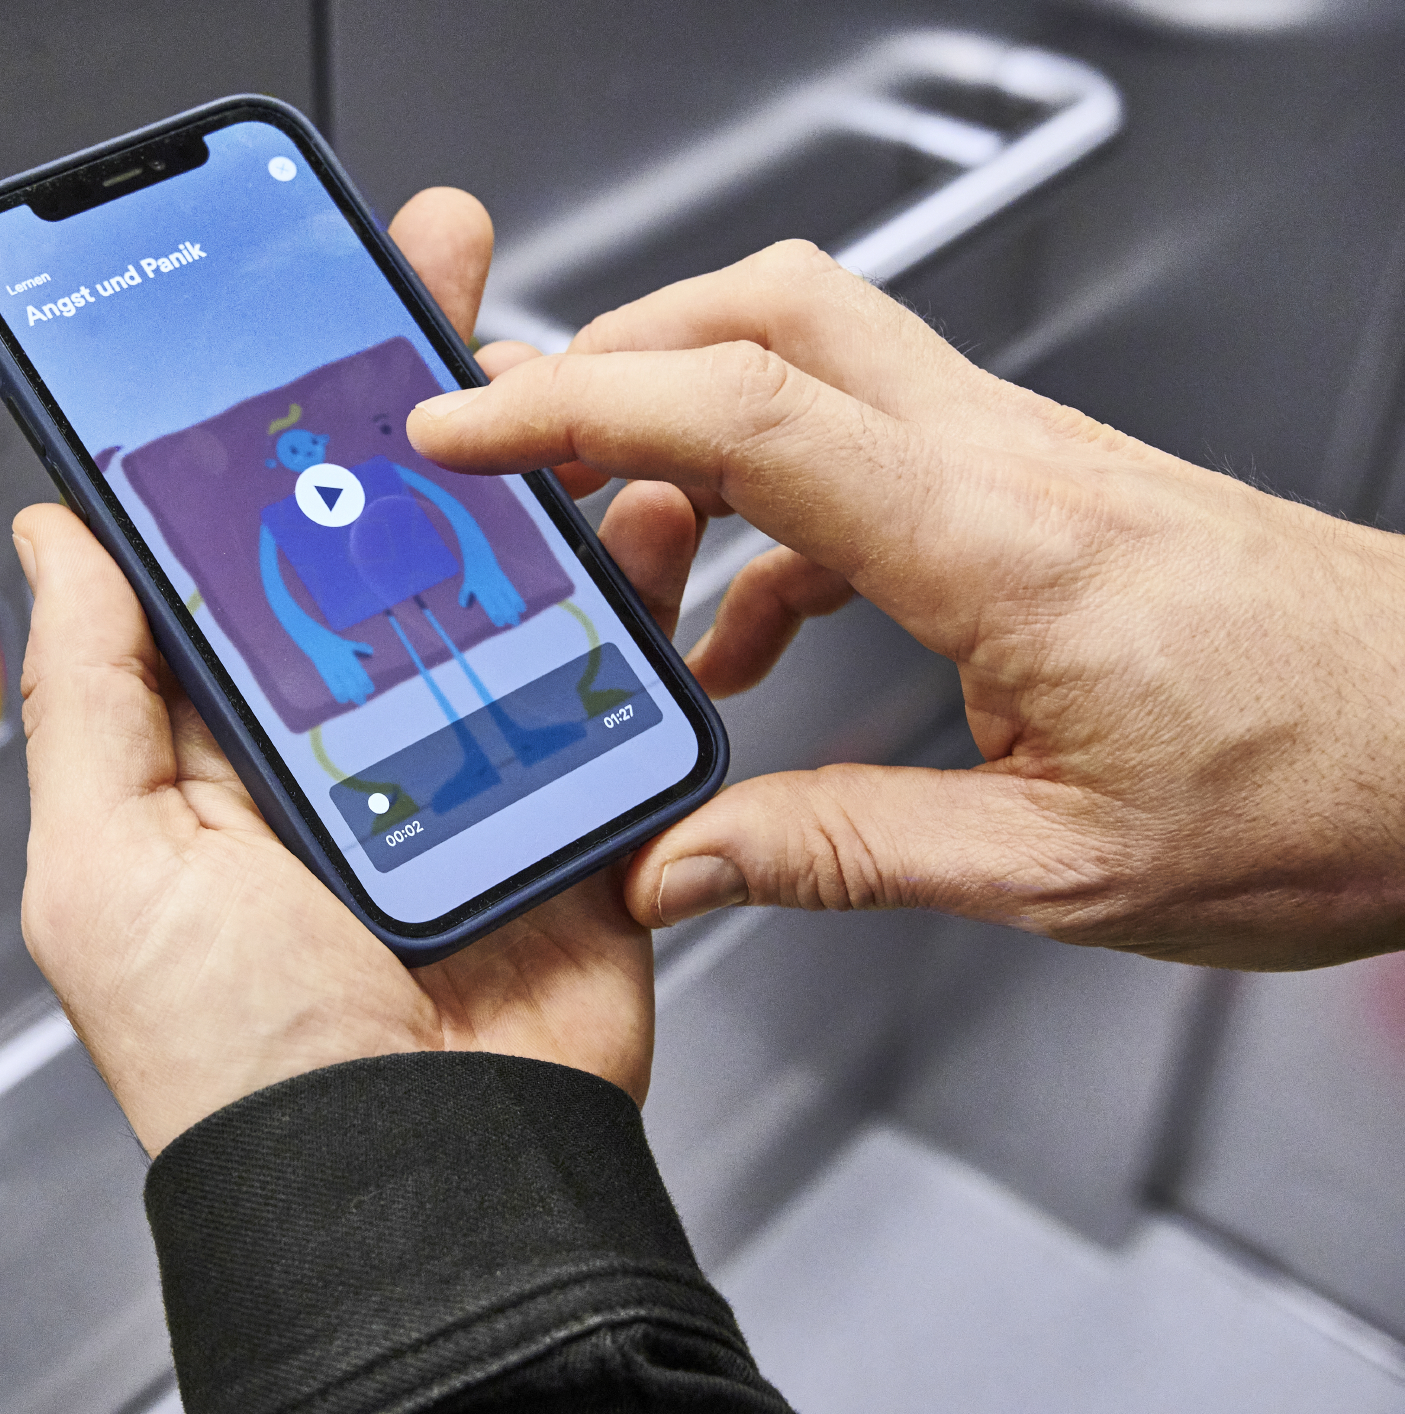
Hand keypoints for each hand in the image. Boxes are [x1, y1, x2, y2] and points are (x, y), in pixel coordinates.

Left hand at [12, 190, 698, 1154]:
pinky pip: (601, 665)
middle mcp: (340, 731)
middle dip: (404, 394)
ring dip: (525, 465)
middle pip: (375, 526)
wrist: (419, 1182)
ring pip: (499, 574)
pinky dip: (631, 581)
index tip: (285, 313)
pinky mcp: (566, 794)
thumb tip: (52, 540)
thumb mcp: (105, 868)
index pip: (234, 538)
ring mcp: (461, 756)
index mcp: (218, 736)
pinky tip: (640, 501)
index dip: (256, 421)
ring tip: (545, 358)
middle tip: (433, 271)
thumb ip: (87, 695)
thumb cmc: (242, 1062)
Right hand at [408, 240, 1404, 970]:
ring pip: (817, 356)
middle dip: (616, 351)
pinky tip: (746, 629)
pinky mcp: (1040, 489)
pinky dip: (766, 514)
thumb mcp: (1063, 868)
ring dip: (686, 420)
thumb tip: (682, 865)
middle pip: (776, 310)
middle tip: (518, 438)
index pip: (748, 415)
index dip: (580, 408)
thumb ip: (844, 853)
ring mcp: (1028, 460)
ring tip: (611, 550)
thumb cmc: (1326, 788)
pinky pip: (863, 450)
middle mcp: (1010, 465)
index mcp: (1004, 549)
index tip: (467, 426)